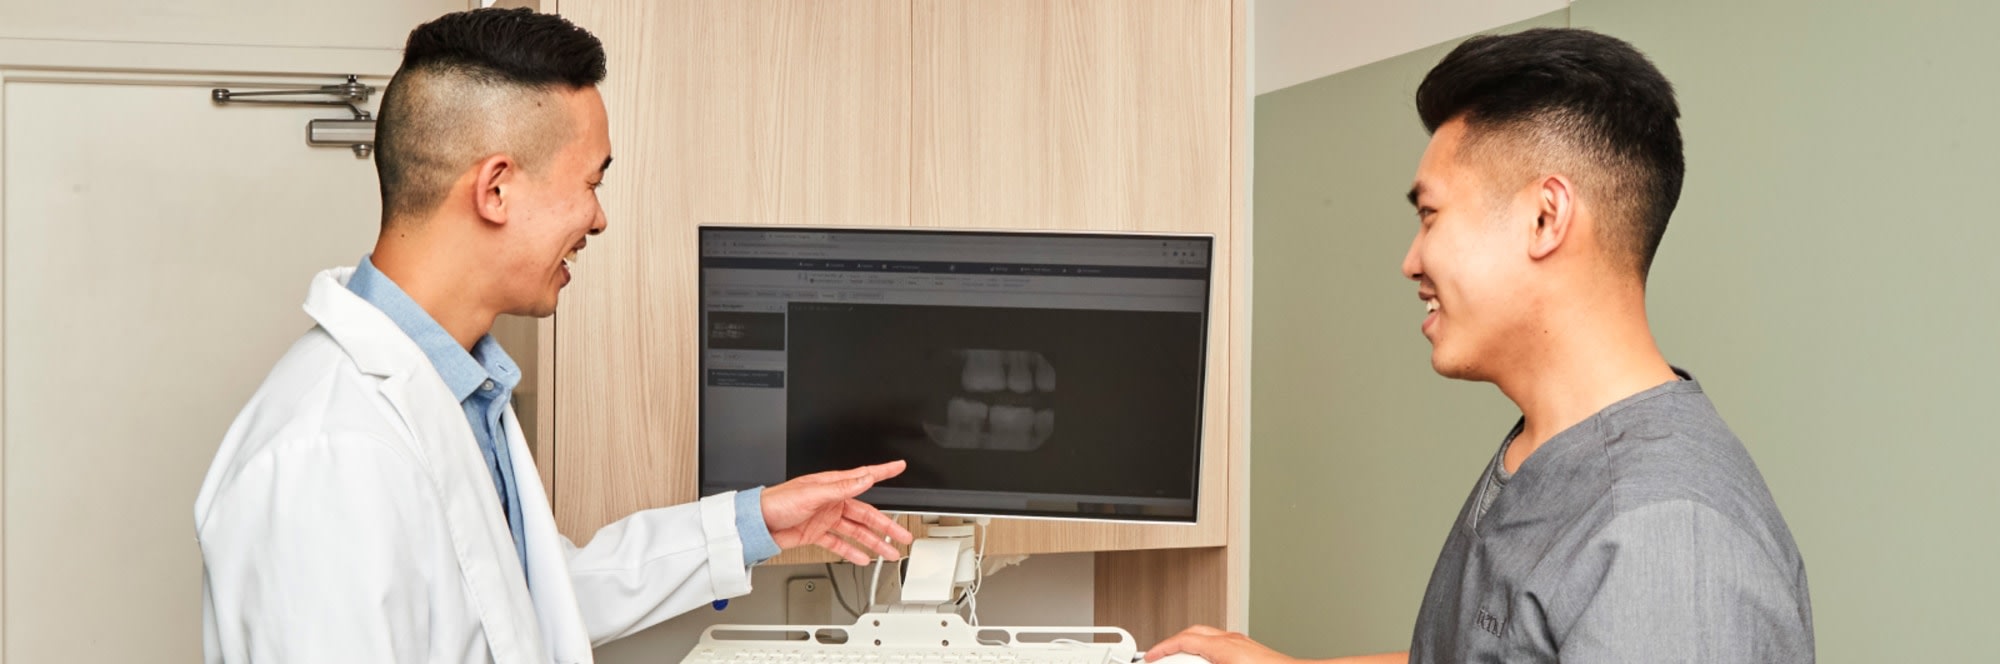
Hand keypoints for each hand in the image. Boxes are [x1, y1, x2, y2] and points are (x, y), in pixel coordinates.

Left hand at [760, 460, 914, 564]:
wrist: (756, 524)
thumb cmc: (777, 502)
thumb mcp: (812, 493)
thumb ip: (841, 488)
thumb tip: (864, 479)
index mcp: (832, 485)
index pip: (864, 476)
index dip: (883, 471)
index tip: (900, 466)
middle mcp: (831, 501)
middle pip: (866, 513)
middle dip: (887, 525)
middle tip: (903, 534)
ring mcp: (825, 518)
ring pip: (856, 531)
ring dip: (873, 542)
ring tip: (889, 553)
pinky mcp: (816, 534)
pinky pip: (839, 543)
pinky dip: (851, 551)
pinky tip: (863, 558)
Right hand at [1146, 625, 1296, 663]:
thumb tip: (1188, 662)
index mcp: (1223, 647)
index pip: (1184, 640)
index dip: (1163, 649)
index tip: (1151, 657)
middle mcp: (1233, 641)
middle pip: (1194, 632)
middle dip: (1174, 643)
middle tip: (1162, 656)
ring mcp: (1242, 643)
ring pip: (1208, 635)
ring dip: (1191, 645)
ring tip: (1182, 660)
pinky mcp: (1250, 650)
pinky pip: (1221, 642)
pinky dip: (1206, 649)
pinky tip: (1208, 661)